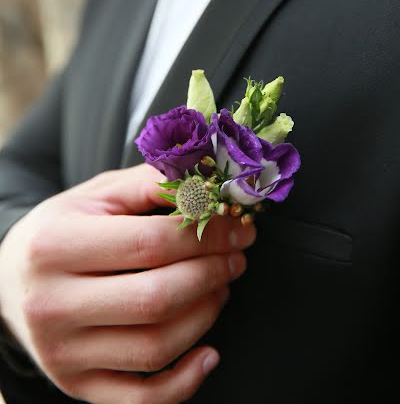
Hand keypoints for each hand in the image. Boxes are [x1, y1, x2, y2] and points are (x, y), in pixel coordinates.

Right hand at [0, 164, 255, 402]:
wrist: (10, 281)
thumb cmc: (61, 231)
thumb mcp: (95, 195)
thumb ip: (147, 183)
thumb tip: (205, 184)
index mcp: (56, 247)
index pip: (149, 244)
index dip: (206, 236)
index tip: (238, 227)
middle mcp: (53, 306)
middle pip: (155, 300)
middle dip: (212, 274)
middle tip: (236, 256)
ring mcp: (63, 354)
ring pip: (155, 348)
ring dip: (206, 316)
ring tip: (220, 287)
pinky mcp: (77, 384)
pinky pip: (141, 399)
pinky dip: (185, 382)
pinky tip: (209, 353)